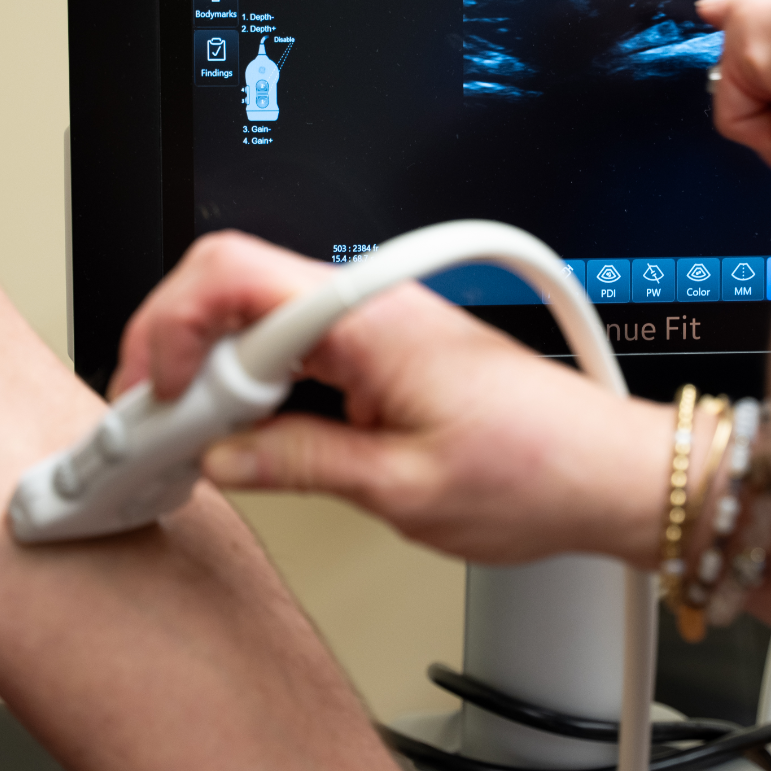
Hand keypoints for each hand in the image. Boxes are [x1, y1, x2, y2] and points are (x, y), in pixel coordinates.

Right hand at [114, 233, 672, 567]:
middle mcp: (374, 305)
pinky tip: (249, 433)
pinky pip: (299, 348)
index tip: (157, 403)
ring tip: (200, 439)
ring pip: (261, 318)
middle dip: (179, 347)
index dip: (171, 334)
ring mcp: (380, 325)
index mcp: (372, 317)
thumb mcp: (402, 490)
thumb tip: (223, 457)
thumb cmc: (542, 474)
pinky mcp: (390, 352)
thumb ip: (300, 465)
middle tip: (162, 423)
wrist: (614, 477)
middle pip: (233, 284)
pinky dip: (258, 385)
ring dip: (218, 372)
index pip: (232, 280)